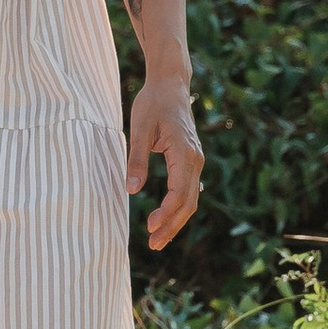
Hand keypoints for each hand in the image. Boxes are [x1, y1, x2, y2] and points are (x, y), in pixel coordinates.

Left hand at [129, 77, 202, 251]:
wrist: (170, 84)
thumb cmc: (153, 103)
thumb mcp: (139, 129)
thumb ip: (136, 159)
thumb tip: (132, 190)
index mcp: (185, 154)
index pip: (179, 194)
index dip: (166, 214)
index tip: (149, 228)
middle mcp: (196, 160)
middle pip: (188, 202)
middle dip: (172, 226)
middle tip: (154, 244)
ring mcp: (196, 160)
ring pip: (191, 199)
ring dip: (176, 221)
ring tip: (158, 239)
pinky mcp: (191, 160)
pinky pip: (188, 190)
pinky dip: (179, 208)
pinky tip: (166, 219)